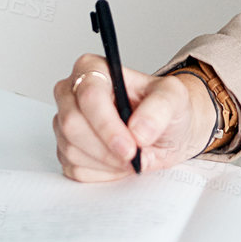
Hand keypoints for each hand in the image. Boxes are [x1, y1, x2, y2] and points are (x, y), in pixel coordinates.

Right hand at [52, 54, 216, 180]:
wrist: (167, 132)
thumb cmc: (166, 108)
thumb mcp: (175, 98)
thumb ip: (160, 108)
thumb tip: (139, 129)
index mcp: (94, 69)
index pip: (89, 95)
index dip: (107, 125)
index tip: (130, 146)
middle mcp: (73, 92)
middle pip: (72, 123)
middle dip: (106, 147)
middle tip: (133, 156)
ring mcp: (65, 121)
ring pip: (71, 149)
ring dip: (106, 161)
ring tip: (130, 155)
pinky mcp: (65, 148)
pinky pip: (73, 168)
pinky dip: (101, 172)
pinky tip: (118, 162)